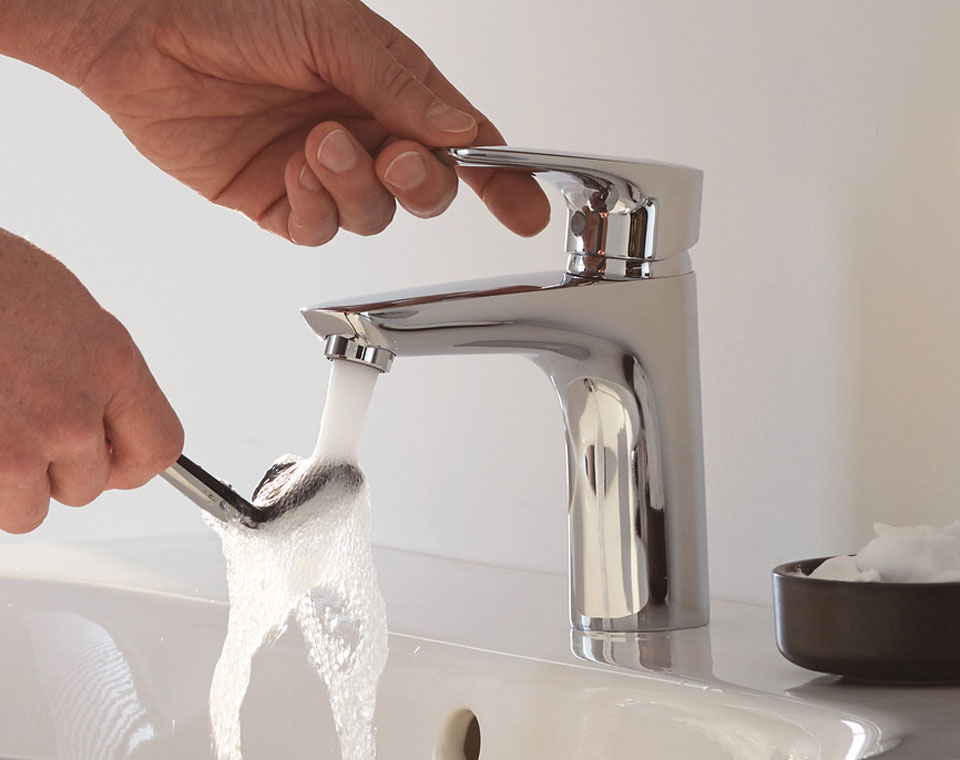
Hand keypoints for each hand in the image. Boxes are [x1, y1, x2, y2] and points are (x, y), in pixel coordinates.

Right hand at [0, 229, 183, 532]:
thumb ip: (94, 373)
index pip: (157, 448)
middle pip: (85, 486)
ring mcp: (15, 445)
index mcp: (109, 365)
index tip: (108, 458)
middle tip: (16, 423)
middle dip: (51, 467)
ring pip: (28, 508)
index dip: (127, 460)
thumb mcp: (67, 313)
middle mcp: (71, 411)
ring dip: (6, 484)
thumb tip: (102, 413)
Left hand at [70, 0, 549, 244]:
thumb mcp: (332, 28)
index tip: (528, 212)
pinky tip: (293, 170)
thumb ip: (399, 83)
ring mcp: (322, 172)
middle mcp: (364, 133)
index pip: (463, 142)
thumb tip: (460, 128)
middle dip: (421, 184)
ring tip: (319, 145)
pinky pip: (318, 229)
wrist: (141, 31)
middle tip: (398, 160)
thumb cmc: (236, 9)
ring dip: (355, 188)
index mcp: (391, 88)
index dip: (501, 179)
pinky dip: (314, 208)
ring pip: (373, 216)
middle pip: (425, 190)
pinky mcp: (279, 200)